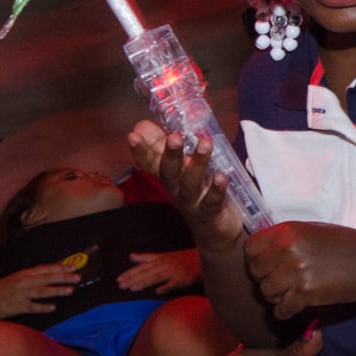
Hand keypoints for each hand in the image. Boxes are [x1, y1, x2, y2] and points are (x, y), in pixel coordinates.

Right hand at [0, 263, 80, 321]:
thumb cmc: (0, 291)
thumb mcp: (15, 280)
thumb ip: (31, 278)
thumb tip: (51, 275)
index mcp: (23, 274)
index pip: (45, 269)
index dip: (60, 267)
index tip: (74, 267)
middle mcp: (22, 282)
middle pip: (46, 278)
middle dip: (63, 277)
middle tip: (78, 277)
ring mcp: (19, 294)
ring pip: (41, 291)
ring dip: (57, 290)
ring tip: (70, 290)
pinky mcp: (15, 307)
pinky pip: (31, 307)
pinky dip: (42, 306)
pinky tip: (53, 307)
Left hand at [119, 249, 203, 292]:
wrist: (203, 258)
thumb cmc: (182, 258)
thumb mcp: (163, 255)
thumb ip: (147, 257)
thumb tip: (131, 256)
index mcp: (159, 259)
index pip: (142, 267)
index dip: (130, 273)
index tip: (119, 279)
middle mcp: (165, 265)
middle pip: (147, 272)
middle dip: (133, 278)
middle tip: (121, 285)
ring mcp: (174, 271)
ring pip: (157, 277)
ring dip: (145, 282)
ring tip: (133, 288)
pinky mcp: (183, 278)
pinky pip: (174, 283)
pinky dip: (166, 286)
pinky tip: (158, 291)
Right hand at [128, 121, 241, 248]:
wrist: (214, 230)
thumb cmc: (196, 192)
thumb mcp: (179, 167)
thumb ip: (162, 146)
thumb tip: (142, 125)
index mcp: (169, 176)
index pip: (149, 163)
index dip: (140, 151)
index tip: (133, 135)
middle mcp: (176, 189)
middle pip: (169, 172)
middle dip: (170, 155)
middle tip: (174, 137)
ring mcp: (193, 201)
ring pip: (191, 183)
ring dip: (198, 164)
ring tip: (205, 144)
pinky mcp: (210, 212)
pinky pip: (212, 200)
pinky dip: (217, 189)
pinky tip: (222, 177)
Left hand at [244, 222, 355, 318]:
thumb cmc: (344, 245)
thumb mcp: (312, 231)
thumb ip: (286, 239)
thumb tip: (263, 251)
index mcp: (288, 231)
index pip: (251, 247)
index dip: (256, 257)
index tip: (268, 263)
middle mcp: (289, 249)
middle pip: (256, 271)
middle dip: (265, 278)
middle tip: (281, 280)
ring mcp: (296, 272)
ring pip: (266, 292)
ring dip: (276, 296)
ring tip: (291, 292)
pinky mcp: (305, 293)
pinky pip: (280, 309)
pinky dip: (286, 311)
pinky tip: (296, 304)